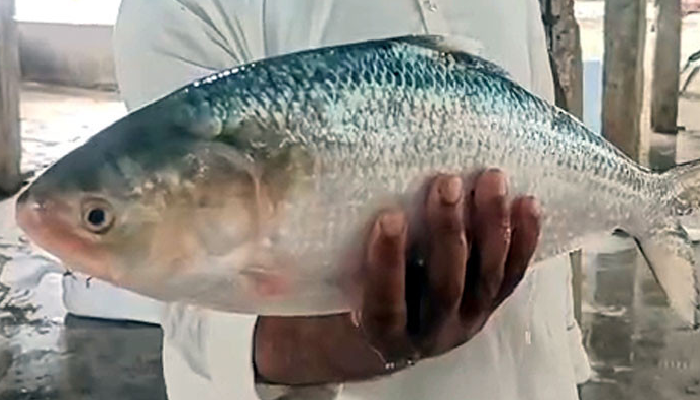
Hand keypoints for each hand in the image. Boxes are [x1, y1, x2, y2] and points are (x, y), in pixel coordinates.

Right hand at [254, 170, 540, 384]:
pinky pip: (511, 277)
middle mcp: (429, 334)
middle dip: (447, 234)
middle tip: (445, 183)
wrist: (373, 338)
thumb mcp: (323, 293)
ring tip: (490, 180)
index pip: (386, 304)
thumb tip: (273, 216)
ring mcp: (464, 322)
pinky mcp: (487, 306)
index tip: (386, 217)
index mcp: (382, 336)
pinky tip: (528, 203)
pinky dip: (522, 241)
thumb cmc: (342, 305)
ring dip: (490, 229)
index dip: (387, 264)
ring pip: (485, 280)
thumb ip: (317, 263)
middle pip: (445, 287)